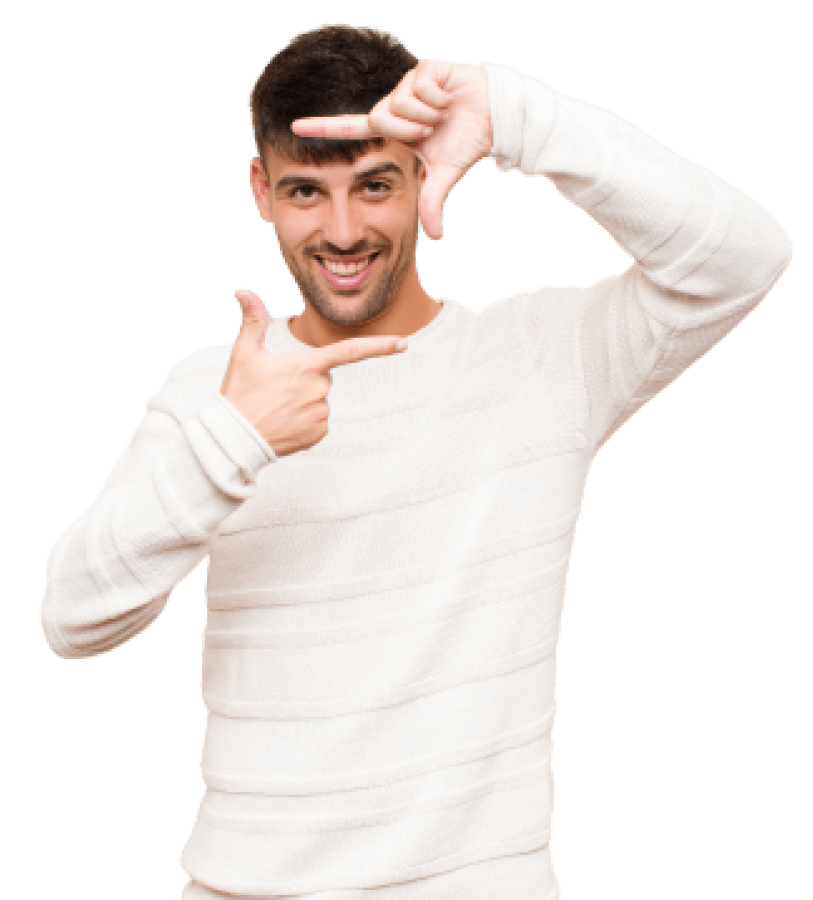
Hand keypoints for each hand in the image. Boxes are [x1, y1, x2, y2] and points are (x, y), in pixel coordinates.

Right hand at [220, 289, 407, 457]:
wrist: (235, 438)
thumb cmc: (239, 394)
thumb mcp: (244, 354)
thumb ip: (252, 320)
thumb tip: (243, 291)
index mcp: (306, 365)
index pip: (349, 351)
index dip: (379, 346)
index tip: (403, 343)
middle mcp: (319, 389)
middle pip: (323, 377)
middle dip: (304, 380)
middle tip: (276, 390)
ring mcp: (321, 412)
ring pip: (320, 399)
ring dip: (303, 401)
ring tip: (278, 408)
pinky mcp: (320, 432)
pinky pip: (319, 420)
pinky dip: (304, 420)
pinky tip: (285, 423)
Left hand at [291, 60, 491, 240]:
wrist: (493, 116)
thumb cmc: (465, 140)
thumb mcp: (444, 175)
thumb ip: (432, 202)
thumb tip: (435, 238)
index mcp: (393, 129)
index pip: (351, 128)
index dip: (324, 128)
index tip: (293, 127)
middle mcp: (394, 105)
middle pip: (380, 118)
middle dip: (408, 129)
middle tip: (430, 131)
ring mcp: (407, 85)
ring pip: (400, 103)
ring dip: (426, 115)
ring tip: (442, 114)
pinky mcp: (424, 70)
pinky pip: (419, 87)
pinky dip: (437, 99)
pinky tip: (448, 98)